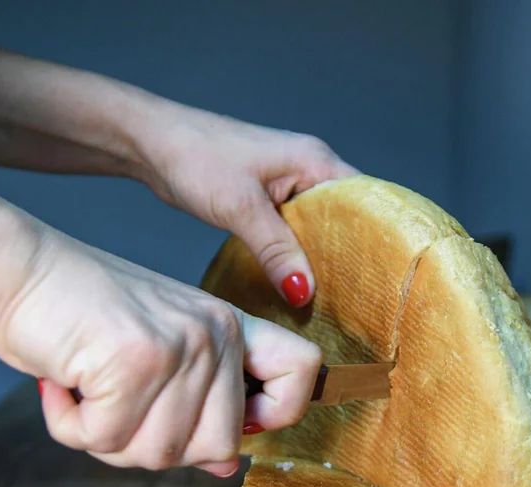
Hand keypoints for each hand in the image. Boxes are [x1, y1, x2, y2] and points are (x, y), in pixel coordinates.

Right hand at [0, 227, 322, 475]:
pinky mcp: (134, 361)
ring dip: (104, 438)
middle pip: (217, 447)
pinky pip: (105, 440)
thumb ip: (196, 406)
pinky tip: (62, 383)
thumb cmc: (77, 313)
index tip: (234, 422)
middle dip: (153, 446)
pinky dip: (70, 426)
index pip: (303, 371)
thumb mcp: (152, 353)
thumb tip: (228, 467)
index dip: (278, 414)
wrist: (15, 269)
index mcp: (228, 326)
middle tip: (113, 406)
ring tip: (84, 388)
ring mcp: (180, 346)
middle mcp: (215, 332)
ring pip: (158, 453)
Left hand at [137, 106, 359, 306]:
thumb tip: (305, 293)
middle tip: (356, 300)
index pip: (365, 201)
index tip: (380, 278)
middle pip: (345, 219)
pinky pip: (293, 231)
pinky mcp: (265, 198)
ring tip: (331, 299)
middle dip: (348, 257)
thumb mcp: (240, 209)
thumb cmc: (195, 158)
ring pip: (317, 228)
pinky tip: (294, 283)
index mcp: (315, 160)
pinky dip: (294, 254)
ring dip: (318, 259)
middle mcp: (308, 169)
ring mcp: (287, 184)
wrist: (149, 143)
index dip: (375, 238)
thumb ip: (277, 251)